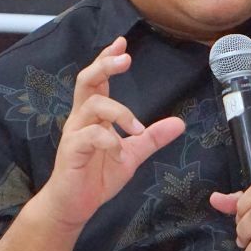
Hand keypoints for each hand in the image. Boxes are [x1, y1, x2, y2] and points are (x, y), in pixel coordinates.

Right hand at [37, 37, 184, 230]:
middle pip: (87, 81)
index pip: (98, 79)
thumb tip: (179, 123)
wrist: (73, 206)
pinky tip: (118, 154)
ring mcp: (74, 133)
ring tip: (136, 129)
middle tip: (125, 58)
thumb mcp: (131, 155)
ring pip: (93, 104)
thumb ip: (151, 138)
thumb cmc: (96, 177)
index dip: (107, 60)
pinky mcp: (71, 151)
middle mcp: (81, 119)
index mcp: (93, 116)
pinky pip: (90, 136)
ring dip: (120, 112)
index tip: (122, 43)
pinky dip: (110, 141)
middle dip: (105, 65)